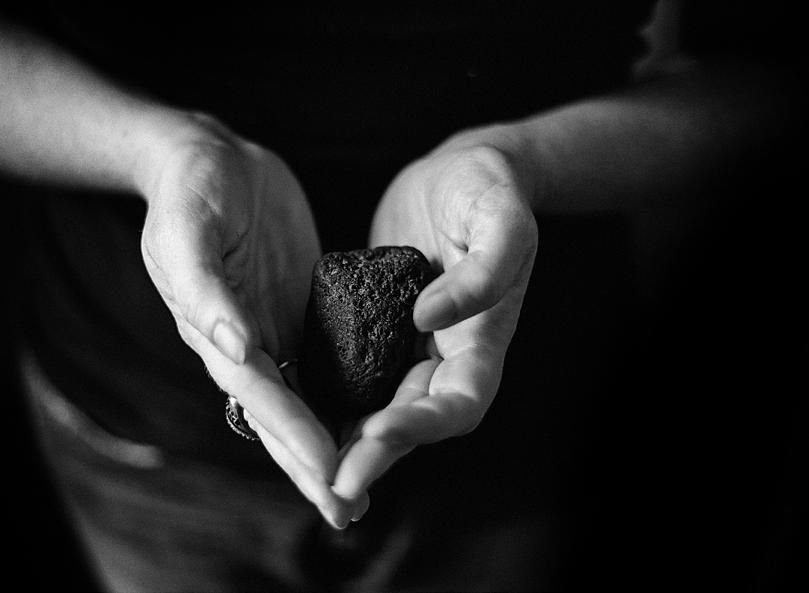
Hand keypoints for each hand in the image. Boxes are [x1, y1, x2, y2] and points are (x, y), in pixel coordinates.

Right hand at [138, 114, 362, 527]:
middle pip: (282, 416)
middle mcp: (246, 343)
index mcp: (217, 332)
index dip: (294, 437)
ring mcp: (273, 330)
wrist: (210, 160)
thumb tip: (233, 349)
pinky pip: (322, 363)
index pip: (262, 395)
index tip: (330, 475)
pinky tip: (367, 422)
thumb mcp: (191, 229)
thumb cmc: (192, 189)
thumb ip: (205, 290)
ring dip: (329, 447)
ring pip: (304, 401)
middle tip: (349, 512)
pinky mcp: (297, 311)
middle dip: (313, 465)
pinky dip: (339, 400)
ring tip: (359, 489)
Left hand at [331, 127, 537, 514]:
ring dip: (350, 443)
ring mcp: (413, 345)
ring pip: (383, 407)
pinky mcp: (381, 327)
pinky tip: (297, 411)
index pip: (459, 403)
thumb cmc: (489, 190)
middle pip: (415, 422)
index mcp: (483, 339)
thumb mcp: (500, 220)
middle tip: (331, 483)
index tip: (376, 432)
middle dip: (375, 455)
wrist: (461, 172)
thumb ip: (483, 272)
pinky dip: (334, 399)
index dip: (421, 426)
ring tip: (309, 468)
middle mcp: (448, 354)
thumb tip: (429, 319)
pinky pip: (359, 373)